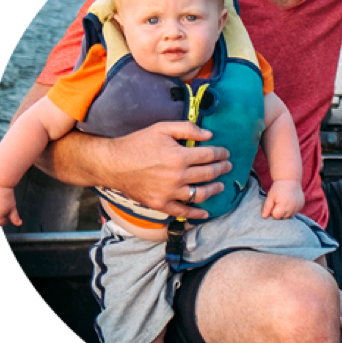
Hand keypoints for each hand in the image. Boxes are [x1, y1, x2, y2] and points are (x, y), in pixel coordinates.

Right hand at [101, 122, 231, 220]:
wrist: (113, 164)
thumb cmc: (137, 143)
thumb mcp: (161, 128)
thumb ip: (187, 129)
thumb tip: (209, 135)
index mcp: (179, 156)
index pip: (209, 156)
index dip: (221, 154)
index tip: (226, 153)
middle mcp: (177, 176)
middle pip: (208, 174)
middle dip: (222, 169)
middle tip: (228, 166)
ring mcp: (169, 192)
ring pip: (200, 194)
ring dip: (214, 189)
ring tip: (221, 185)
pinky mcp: (160, 204)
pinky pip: (182, 212)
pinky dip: (196, 214)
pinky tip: (205, 213)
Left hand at [261, 179, 304, 219]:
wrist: (290, 179)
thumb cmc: (278, 188)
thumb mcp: (270, 196)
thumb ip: (267, 207)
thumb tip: (264, 217)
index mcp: (283, 206)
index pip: (276, 217)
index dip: (272, 212)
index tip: (273, 204)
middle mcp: (292, 208)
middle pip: (283, 218)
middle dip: (279, 213)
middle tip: (278, 203)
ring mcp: (298, 208)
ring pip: (289, 216)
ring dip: (285, 213)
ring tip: (283, 203)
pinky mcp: (301, 206)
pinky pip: (294, 213)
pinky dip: (291, 210)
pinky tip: (289, 203)